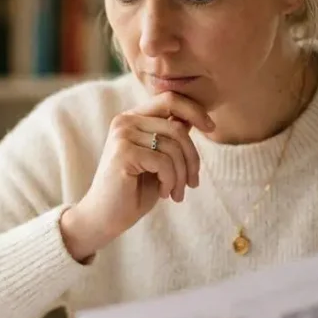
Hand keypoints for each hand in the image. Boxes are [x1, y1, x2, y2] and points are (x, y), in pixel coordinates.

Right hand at [60, 92, 214, 260]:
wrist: (105, 218)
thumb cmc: (133, 191)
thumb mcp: (159, 160)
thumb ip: (170, 137)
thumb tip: (192, 119)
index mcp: (133, 118)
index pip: (169, 99)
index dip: (195, 110)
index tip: (211, 127)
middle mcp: (125, 121)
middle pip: (177, 127)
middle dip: (192, 158)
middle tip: (192, 183)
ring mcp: (122, 135)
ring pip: (173, 147)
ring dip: (181, 175)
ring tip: (176, 193)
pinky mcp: (123, 153)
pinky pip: (163, 162)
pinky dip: (170, 181)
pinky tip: (163, 193)